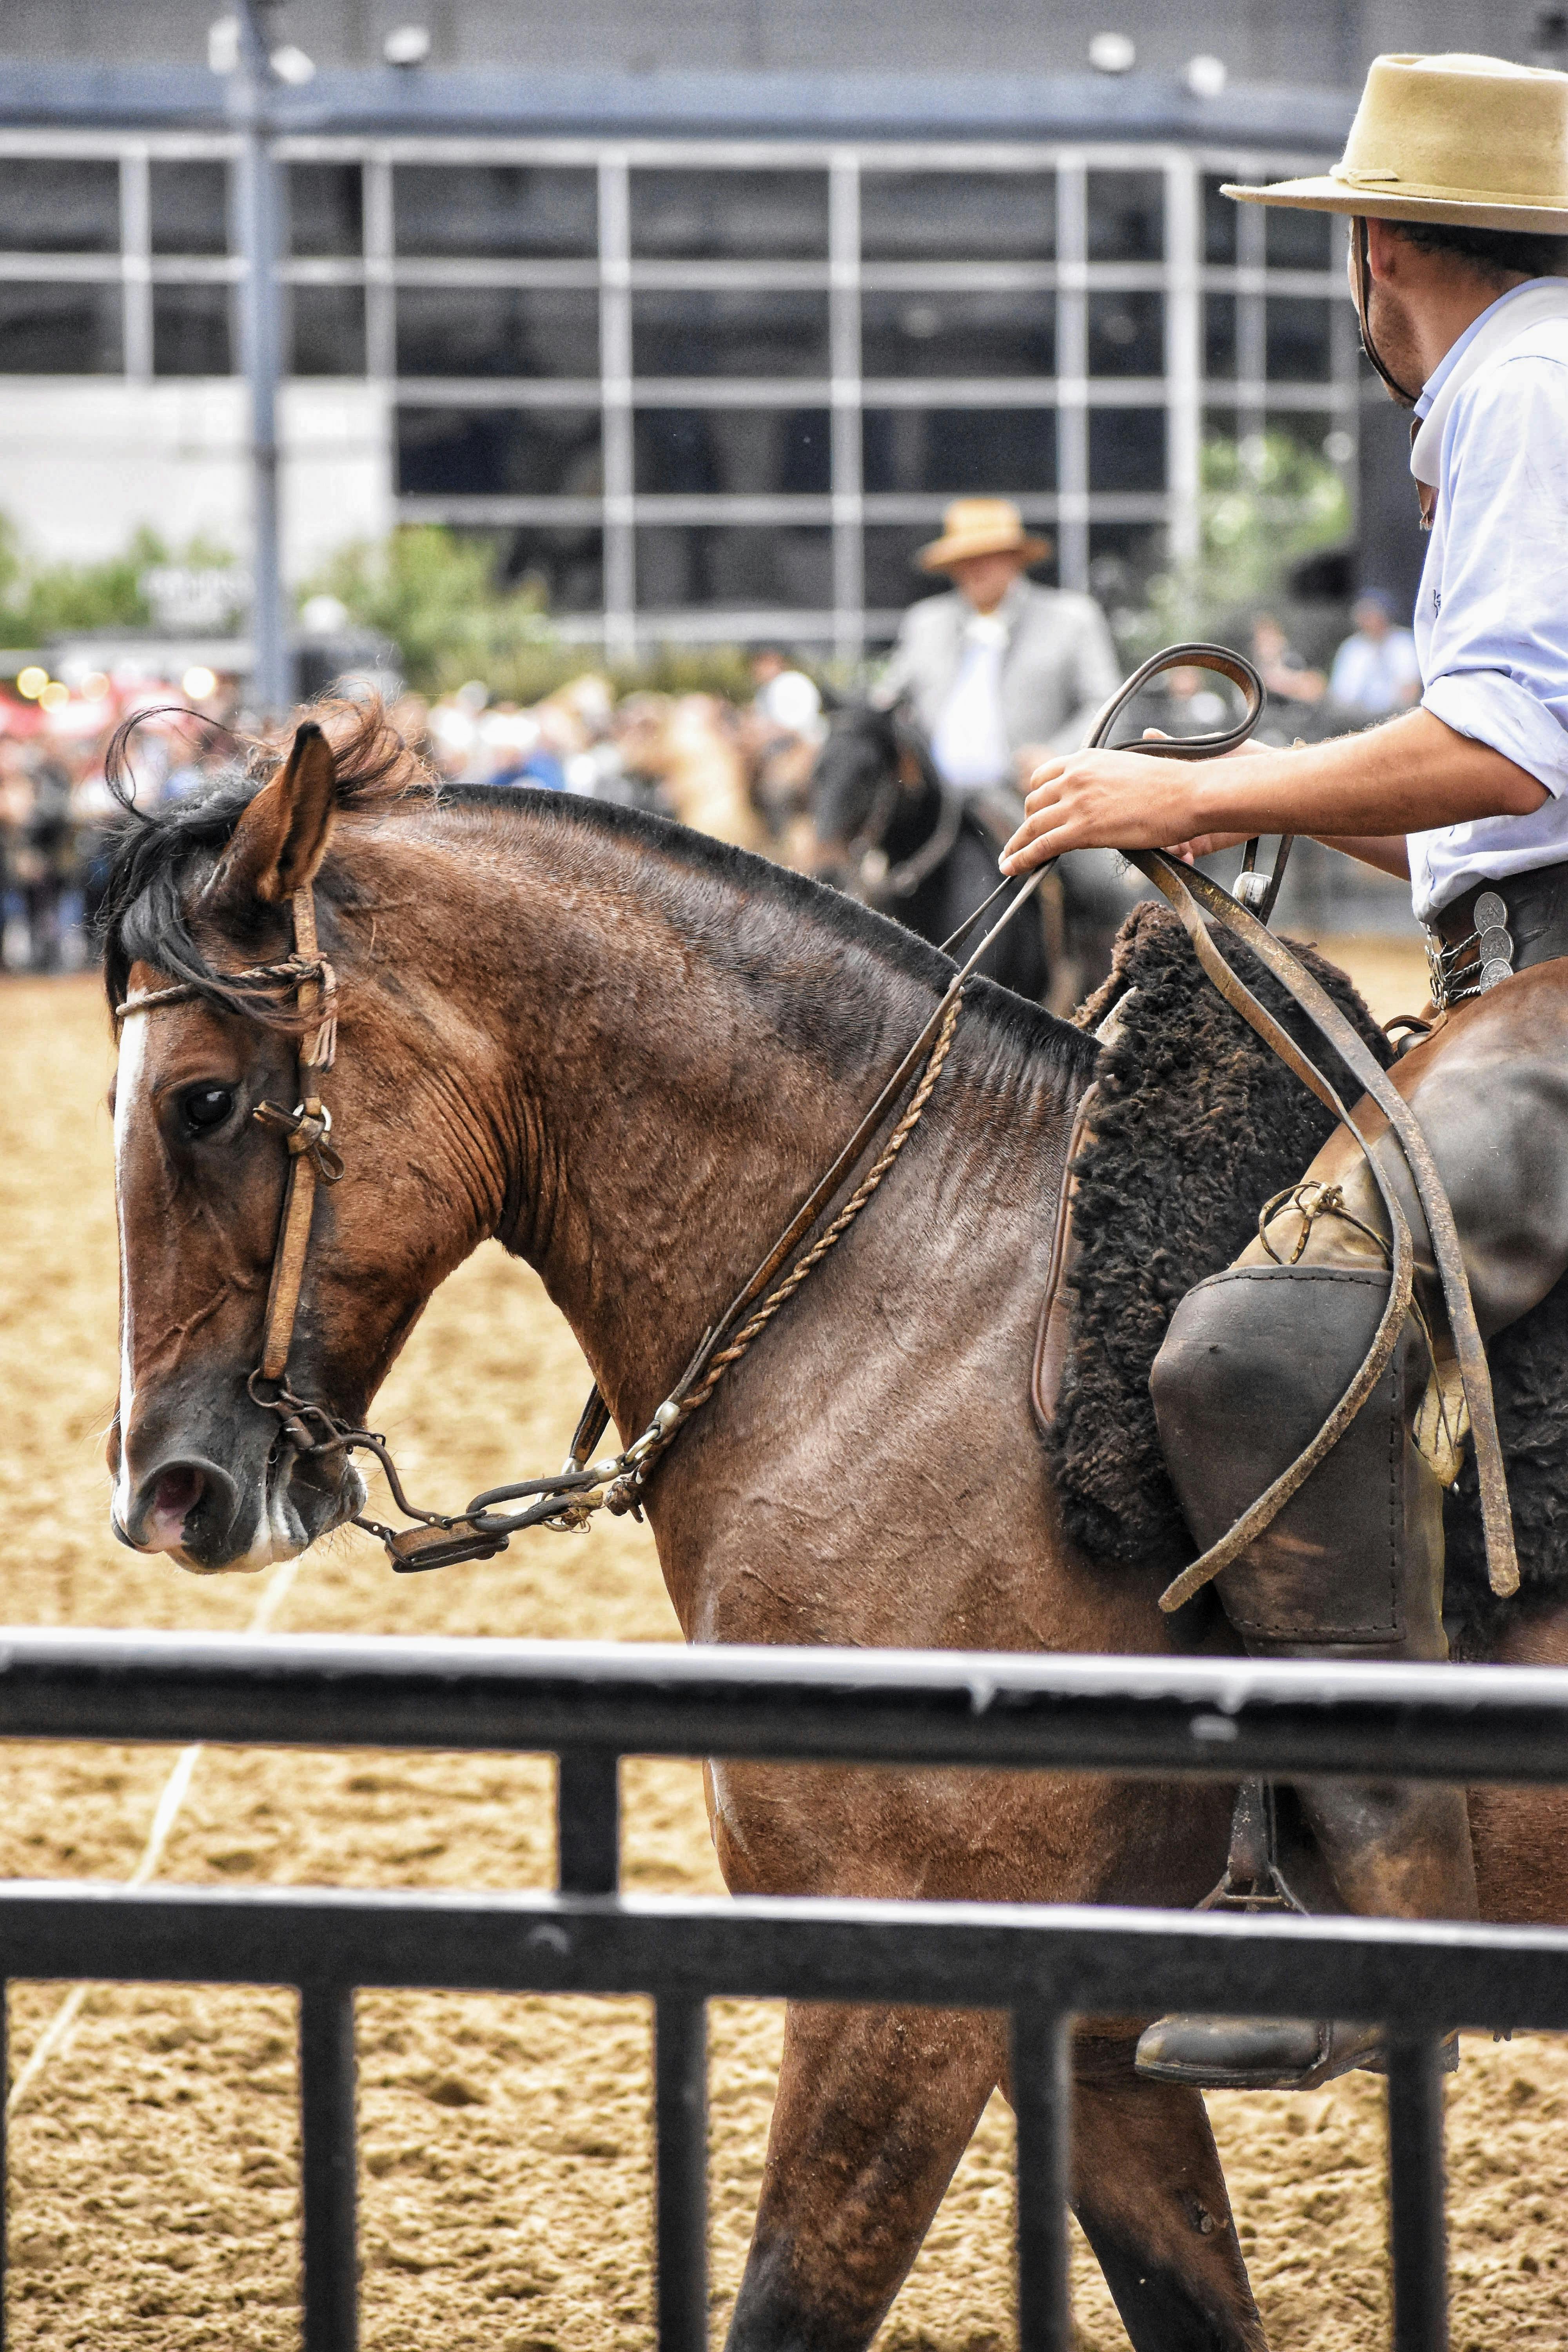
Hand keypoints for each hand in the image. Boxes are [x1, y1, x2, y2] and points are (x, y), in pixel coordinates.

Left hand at [999, 747, 1205, 873]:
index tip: (1033, 812)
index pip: (1044, 776)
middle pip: (1034, 802)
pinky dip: (1021, 858)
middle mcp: (1075, 776)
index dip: (1035, 798)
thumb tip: (1103, 795)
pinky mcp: (1082, 829)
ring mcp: (1076, 802)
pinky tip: (1011, 868)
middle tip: (1024, 840)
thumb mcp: (1128, 769)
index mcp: (1086, 759)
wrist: (1188, 794)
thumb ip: (1106, 779)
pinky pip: (1041, 845)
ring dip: (1016, 845)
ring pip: (1032, 826)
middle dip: (1027, 823)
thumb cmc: (1170, 785)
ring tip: (1008, 859)